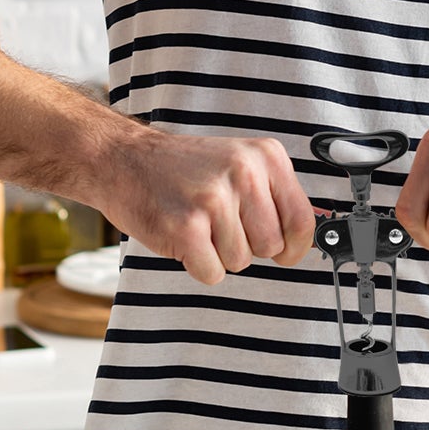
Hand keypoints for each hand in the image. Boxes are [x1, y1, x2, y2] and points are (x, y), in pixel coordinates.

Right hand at [103, 130, 317, 285]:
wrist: (124, 160)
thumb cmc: (181, 168)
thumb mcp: (238, 164)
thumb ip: (273, 196)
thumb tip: (304, 238)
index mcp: (265, 156)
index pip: (302, 219)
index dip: (294, 247)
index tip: (284, 253)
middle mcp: (244, 173)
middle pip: (271, 247)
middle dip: (247, 246)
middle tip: (219, 224)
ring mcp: (215, 199)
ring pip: (241, 262)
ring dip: (218, 253)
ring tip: (198, 223)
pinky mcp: (187, 227)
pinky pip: (212, 273)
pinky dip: (197, 265)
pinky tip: (184, 236)